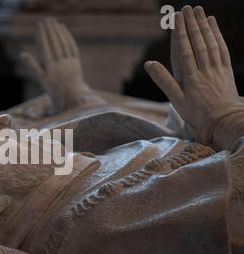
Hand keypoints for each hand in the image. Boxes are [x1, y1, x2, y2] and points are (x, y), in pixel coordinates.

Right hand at [21, 18, 102, 112]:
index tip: (39, 26)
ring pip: (64, 44)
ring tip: (53, 22)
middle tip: (45, 20)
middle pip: (55, 44)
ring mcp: (70, 63)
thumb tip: (22, 54)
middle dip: (50, 30)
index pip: (46, 48)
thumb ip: (32, 66)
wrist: (71, 97)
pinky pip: (72, 46)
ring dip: (58, 31)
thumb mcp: (41, 79)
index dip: (42, 36)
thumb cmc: (53, 88)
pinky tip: (63, 29)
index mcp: (50, 69)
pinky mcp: (76, 61)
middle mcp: (61, 65)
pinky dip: (67, 37)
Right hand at [145, 6, 240, 134]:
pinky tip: (212, 24)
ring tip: (199, 11)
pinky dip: (217, 35)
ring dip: (204, 25)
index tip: (176, 18)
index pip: (184, 50)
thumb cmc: (196, 112)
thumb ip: (163, 80)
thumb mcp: (176, 100)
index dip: (180, 33)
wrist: (223, 121)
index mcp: (190, 77)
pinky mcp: (226, 70)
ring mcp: (217, 69)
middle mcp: (204, 70)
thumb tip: (149, 64)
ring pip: (210, 43)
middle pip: (198, 43)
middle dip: (192, 24)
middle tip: (187, 9)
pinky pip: (222, 49)